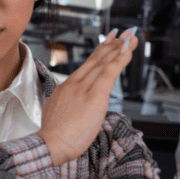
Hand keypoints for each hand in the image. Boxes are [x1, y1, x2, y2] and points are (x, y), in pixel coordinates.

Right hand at [38, 28, 137, 165]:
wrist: (49, 144)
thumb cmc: (54, 138)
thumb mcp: (57, 116)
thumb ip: (66, 106)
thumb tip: (73, 108)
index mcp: (64, 89)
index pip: (85, 68)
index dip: (98, 54)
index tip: (107, 43)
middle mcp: (73, 85)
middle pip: (95, 61)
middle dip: (110, 46)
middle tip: (122, 35)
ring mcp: (83, 89)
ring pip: (103, 64)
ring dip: (118, 49)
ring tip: (130, 39)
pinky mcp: (94, 96)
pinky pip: (108, 74)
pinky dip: (118, 60)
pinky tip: (127, 51)